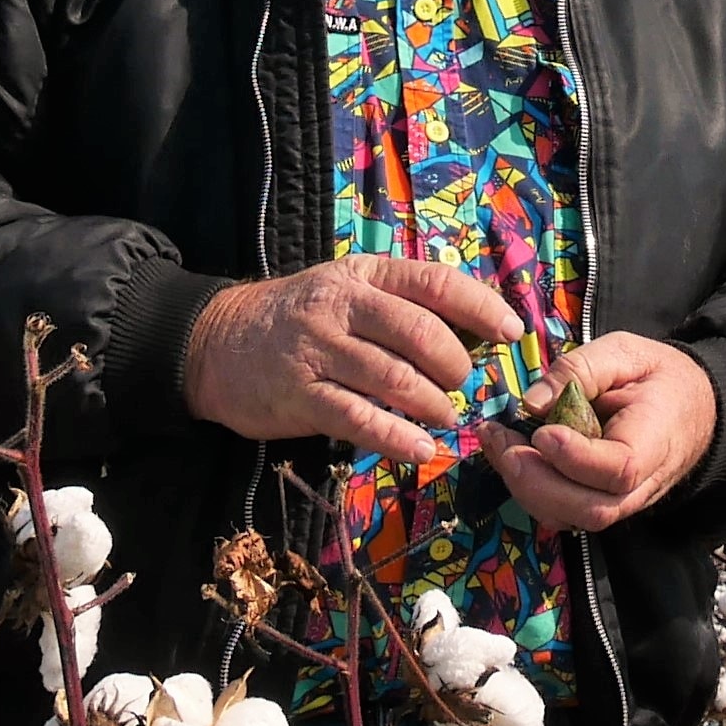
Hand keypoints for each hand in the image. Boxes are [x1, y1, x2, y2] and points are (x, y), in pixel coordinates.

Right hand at [183, 257, 522, 460]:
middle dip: (455, 366)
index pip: (434, 282)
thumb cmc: (298, 319)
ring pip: (395, 379)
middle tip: (462, 386)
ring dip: (433, 405)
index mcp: (362, 275)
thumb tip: (475, 332)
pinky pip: (359, 420)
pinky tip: (420, 449)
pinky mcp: (298, 397)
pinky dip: (397, 438)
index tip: (511, 332)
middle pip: (420, 333)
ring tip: (445, 418)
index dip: (481, 307)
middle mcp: (341, 307)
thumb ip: (400, 305)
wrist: (213, 344)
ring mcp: (317, 351)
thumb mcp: (346, 292)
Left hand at [476, 334, 713, 531]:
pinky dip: (529, 491)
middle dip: (539, 483)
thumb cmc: (658, 377)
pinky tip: (510, 455)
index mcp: (656, 441)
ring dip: (526, 488)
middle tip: (504, 444)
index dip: (578, 458)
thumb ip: (582, 368)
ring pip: (572, 518)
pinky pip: (563, 513)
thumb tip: (532, 402)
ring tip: (498, 443)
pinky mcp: (599, 504)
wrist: (691, 408)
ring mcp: (621, 502)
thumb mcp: (626, 352)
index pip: (621, 468)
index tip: (543, 432)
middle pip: (592, 509)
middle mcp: (642, 484)